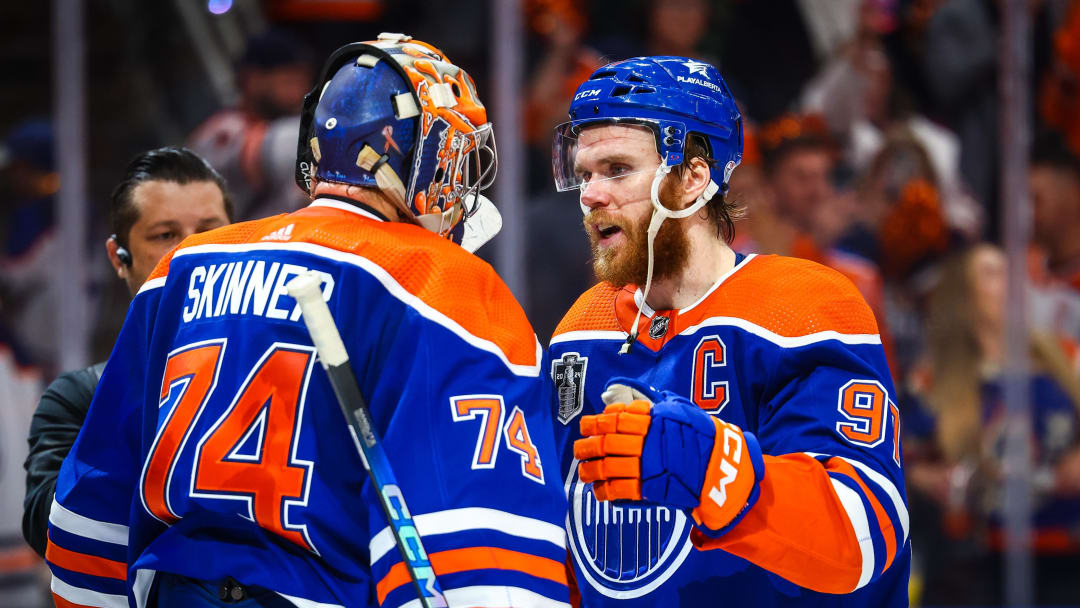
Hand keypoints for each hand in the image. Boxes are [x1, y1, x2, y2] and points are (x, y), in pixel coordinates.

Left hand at [574, 377, 763, 532]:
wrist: (721, 467)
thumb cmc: (700, 435)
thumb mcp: (679, 409)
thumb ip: (652, 402)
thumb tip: (623, 388)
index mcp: (653, 419)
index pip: (616, 417)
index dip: (596, 422)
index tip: (586, 424)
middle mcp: (647, 441)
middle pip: (607, 441)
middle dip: (588, 445)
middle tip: (579, 448)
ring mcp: (648, 465)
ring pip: (608, 466)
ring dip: (591, 470)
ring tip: (583, 471)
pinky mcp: (650, 488)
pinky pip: (620, 490)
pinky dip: (605, 491)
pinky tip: (599, 490)